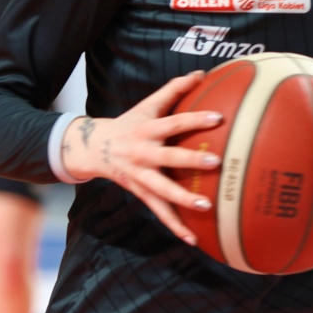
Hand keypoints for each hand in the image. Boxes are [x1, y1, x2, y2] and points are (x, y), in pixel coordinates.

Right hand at [60, 71, 223, 244]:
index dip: (195, 119)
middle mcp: (143, 154)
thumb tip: (202, 73)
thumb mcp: (148, 104)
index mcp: (147, 130)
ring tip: (207, 206)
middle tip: (216, 163)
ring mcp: (140, 177)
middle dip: (190, 161)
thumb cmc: (130, 123)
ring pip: (163, 191)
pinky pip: (159, 212)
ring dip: (184, 199)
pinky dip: (175, 226)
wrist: (94, 149)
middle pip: (168, 158)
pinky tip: (193, 239)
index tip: (219, 118)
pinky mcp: (141, 193)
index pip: (174, 122)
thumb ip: (174, 89)